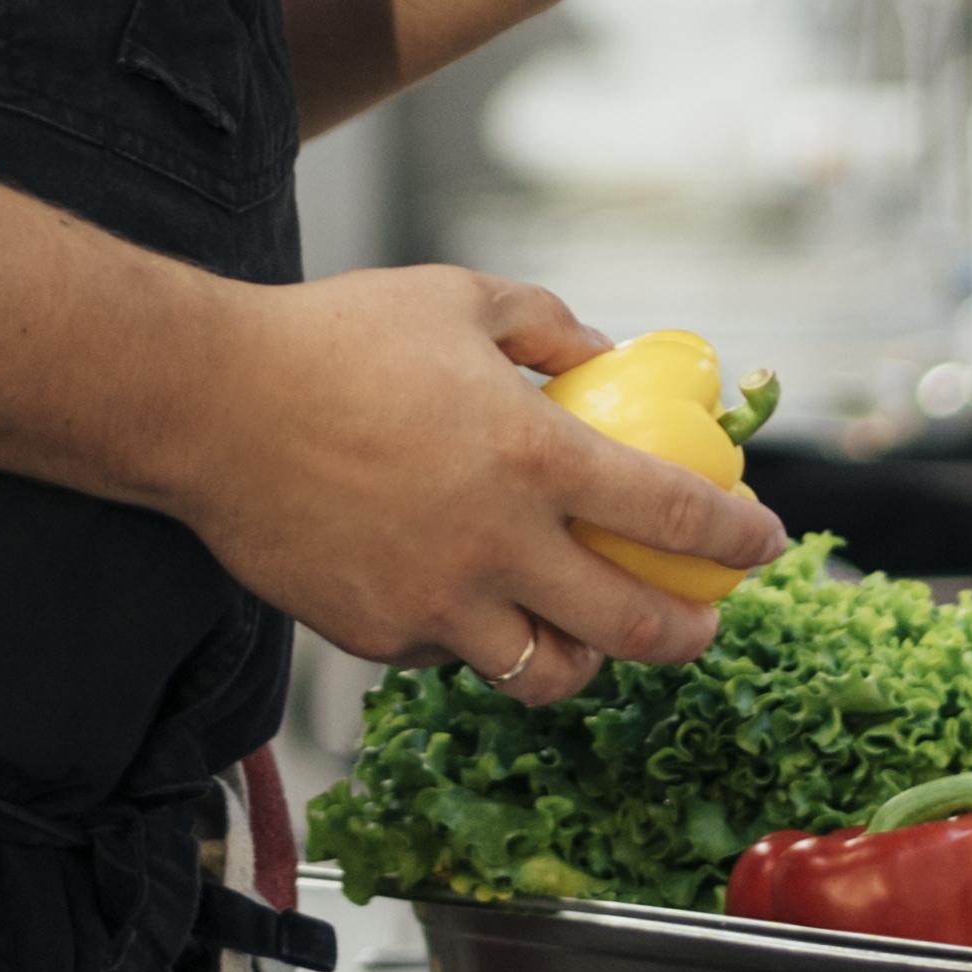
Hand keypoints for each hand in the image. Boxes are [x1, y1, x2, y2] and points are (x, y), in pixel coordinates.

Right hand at [153, 268, 788, 694]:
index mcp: (534, 456)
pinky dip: (476, 640)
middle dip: (689, 638)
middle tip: (701, 626)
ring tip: (590, 638)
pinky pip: (451, 656)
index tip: (762, 543)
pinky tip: (473, 605)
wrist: (209, 402)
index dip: (736, 540)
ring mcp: (436, 602)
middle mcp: (498, 544)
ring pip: (545, 674)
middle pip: (633, 629)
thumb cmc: (333, 337)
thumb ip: (546, 324)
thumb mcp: (458, 297)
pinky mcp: (377, 634)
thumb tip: (601, 354)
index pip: (674, 517)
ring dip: (585, 662)